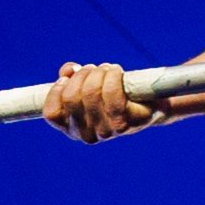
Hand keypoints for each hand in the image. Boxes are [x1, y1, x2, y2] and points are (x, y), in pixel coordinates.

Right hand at [46, 59, 164, 141]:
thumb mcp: (88, 86)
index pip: (52, 113)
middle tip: (94, 69)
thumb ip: (71, 77)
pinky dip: (113, 75)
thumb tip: (68, 70)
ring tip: (107, 69)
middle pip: (72, 96)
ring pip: (91, 92)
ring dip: (99, 72)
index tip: (67, 78)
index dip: (56, 90)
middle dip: (82, 74)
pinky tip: (116, 71)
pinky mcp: (124, 124)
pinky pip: (112, 92)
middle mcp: (86, 135)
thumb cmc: (116, 94)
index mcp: (72, 128)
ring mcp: (105, 132)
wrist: (151, 105)